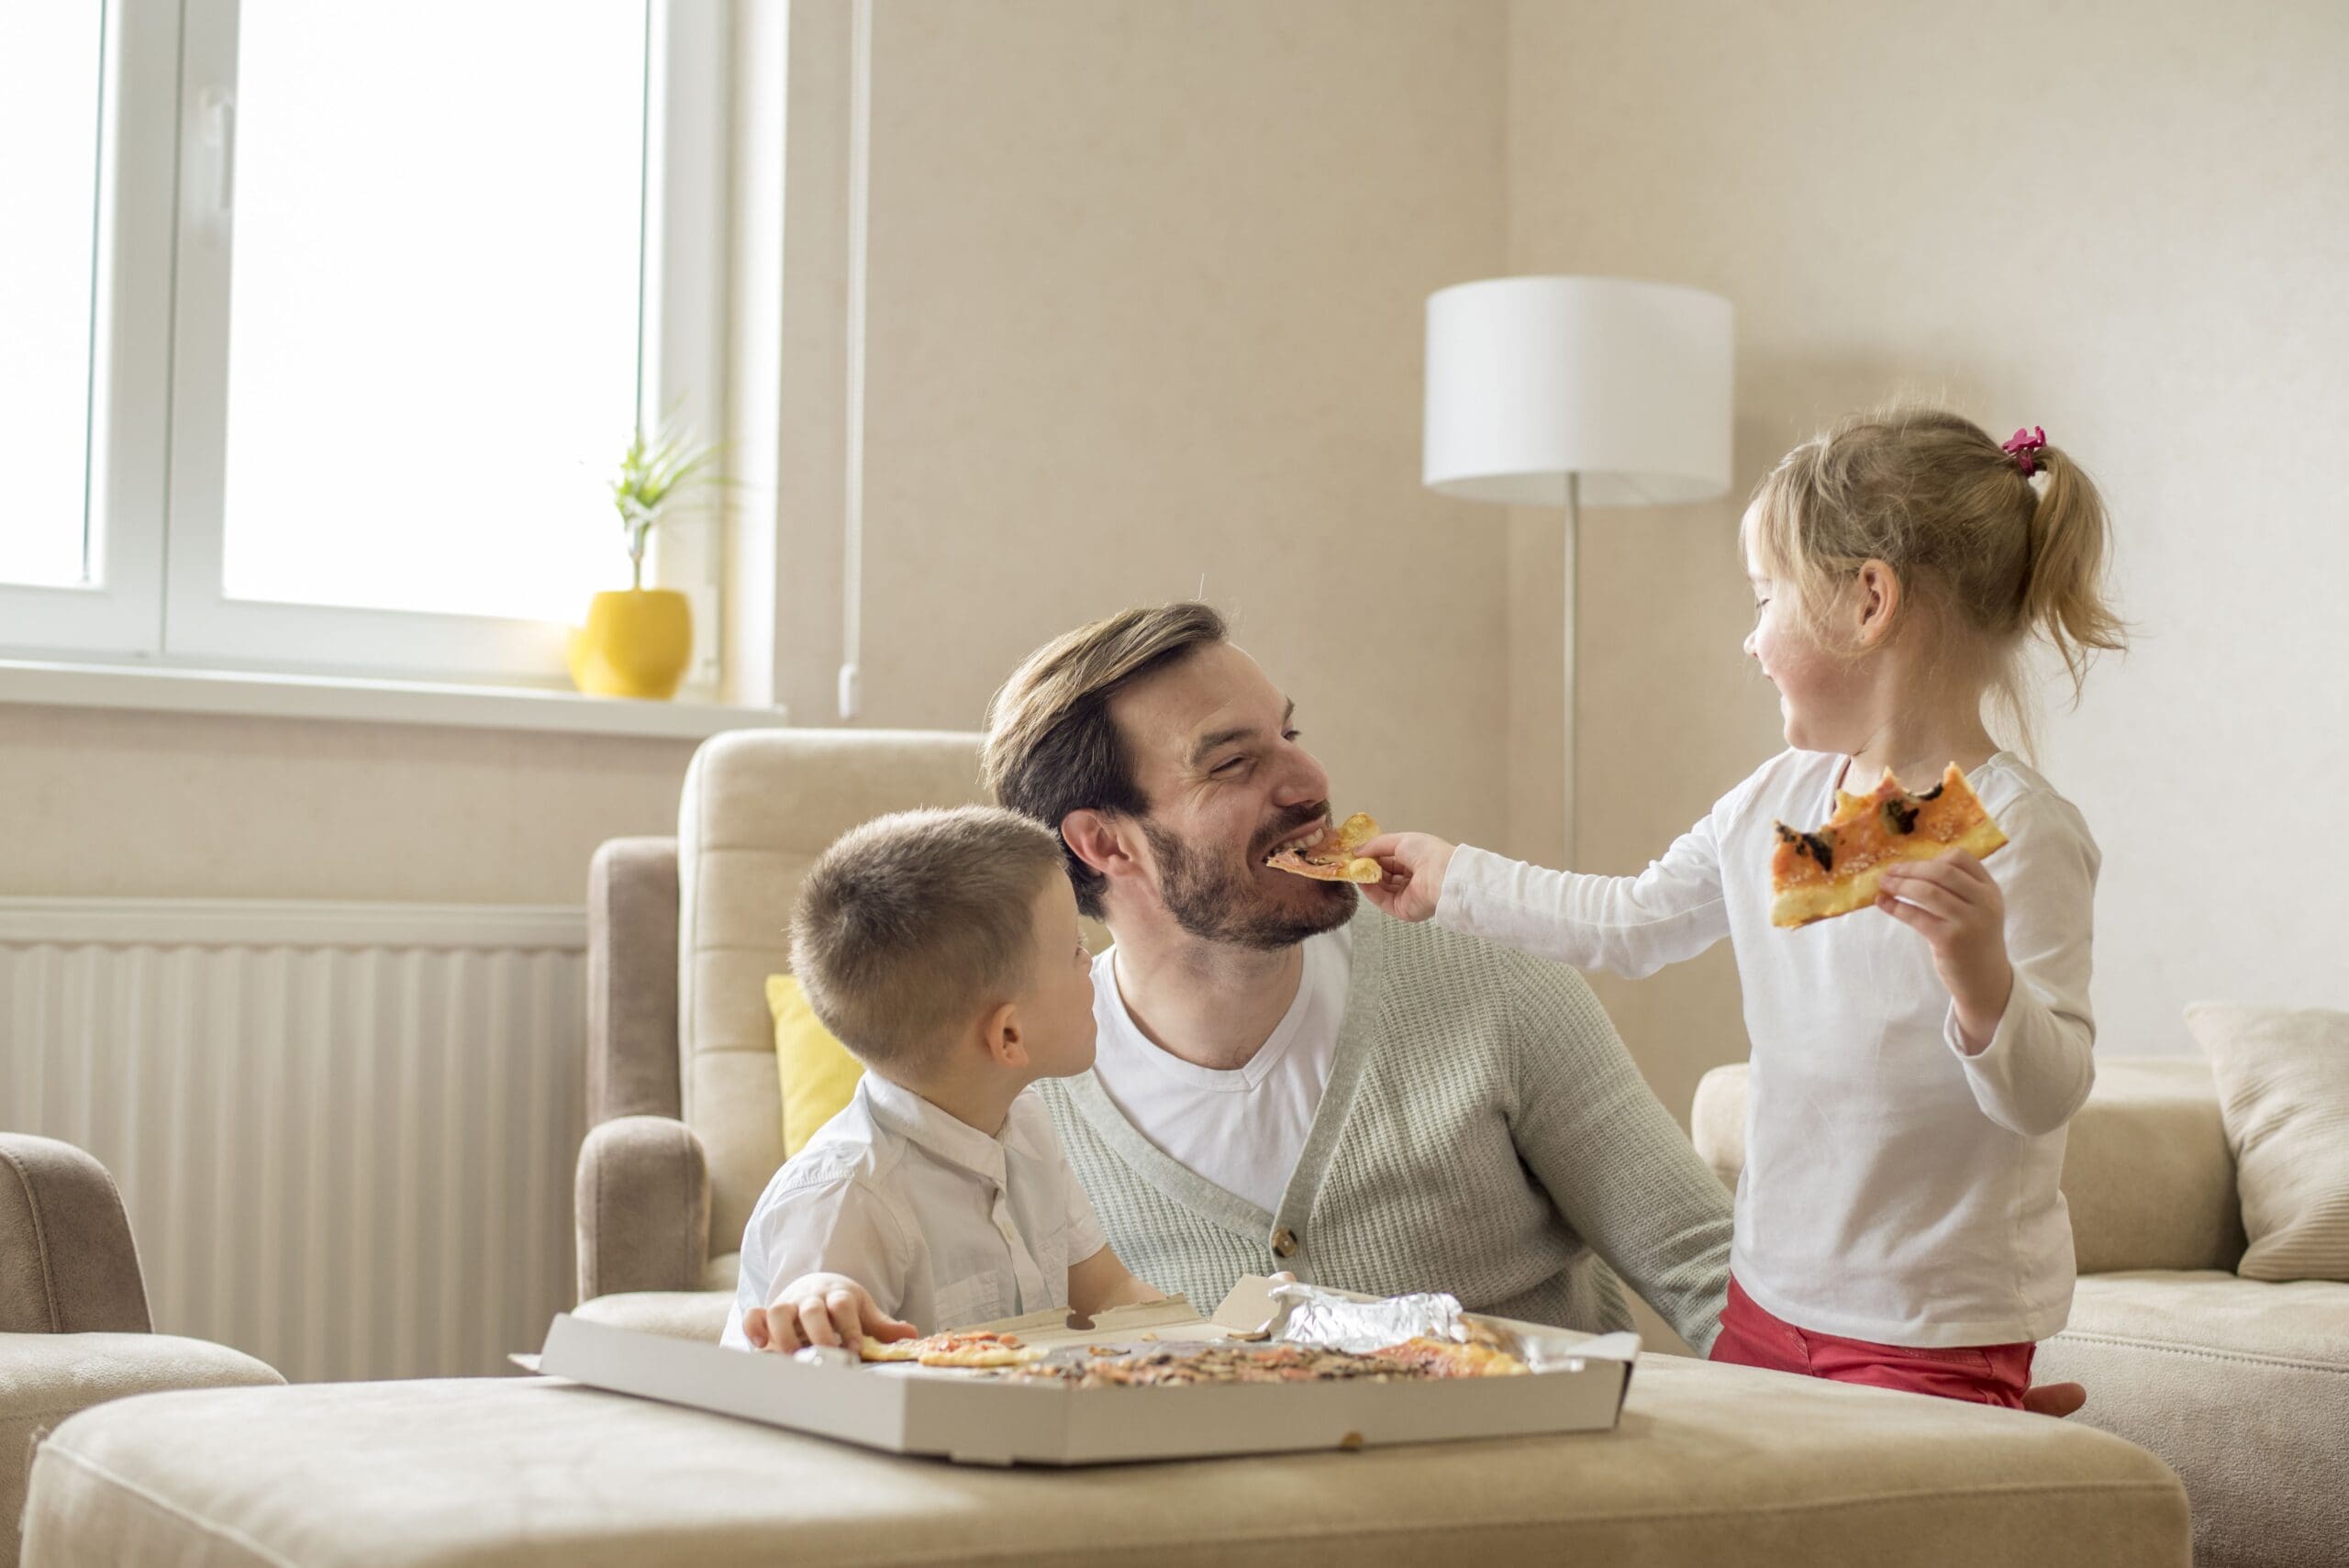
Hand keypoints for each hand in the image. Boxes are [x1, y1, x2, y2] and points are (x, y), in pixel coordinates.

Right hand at [743, 1272, 914, 1353]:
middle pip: (812, 1309)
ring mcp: (789, 1304)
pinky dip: (753, 1327)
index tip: (854, 1350)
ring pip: (779, 1311)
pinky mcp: (768, 1313)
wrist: (817, 1284)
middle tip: (824, 1353)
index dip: (848, 1327)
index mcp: (839, 1296)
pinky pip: (754, 1314)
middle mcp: (812, 1298)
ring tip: (791, 1355)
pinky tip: (759, 1345)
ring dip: (783, 1333)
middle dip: (818, 1332)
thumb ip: (882, 1326)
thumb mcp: (864, 1311)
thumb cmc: (843, 1306)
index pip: (843, 1306)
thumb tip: (910, 1334)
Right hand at [1351, 832, 1457, 922]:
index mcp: (1415, 861)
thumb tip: (1356, 850)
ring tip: (1352, 869)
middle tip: (1349, 861)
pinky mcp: (1401, 909)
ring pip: (1381, 888)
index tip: (1355, 852)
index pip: (1389, 859)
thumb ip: (1376, 845)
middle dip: (1367, 867)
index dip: (1372, 855)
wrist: (1441, 876)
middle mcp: (1411, 879)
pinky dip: (1370, 891)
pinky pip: (1382, 900)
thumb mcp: (1400, 841)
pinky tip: (1360, 880)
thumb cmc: (1426, 853)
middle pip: (1384, 874)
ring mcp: (1406, 895)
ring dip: (1366, 878)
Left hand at [1875, 852, 2012, 1051]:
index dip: (1933, 857)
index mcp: (1990, 890)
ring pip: (1927, 892)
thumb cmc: (1974, 941)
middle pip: (1941, 871)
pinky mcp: (1950, 940)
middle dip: (1910, 869)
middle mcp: (1984, 902)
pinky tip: (1883, 903)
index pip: (1961, 858)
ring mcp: (1968, 921)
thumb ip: (1958, 889)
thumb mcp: (1978, 910)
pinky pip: (1916, 916)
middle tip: (1888, 872)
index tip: (1914, 866)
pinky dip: (1896, 907)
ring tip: (1883, 885)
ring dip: (1900, 885)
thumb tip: (1911, 869)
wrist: (1986, 981)